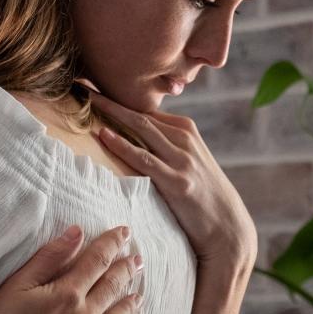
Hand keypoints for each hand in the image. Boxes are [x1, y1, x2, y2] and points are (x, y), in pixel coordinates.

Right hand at [0, 225, 142, 313]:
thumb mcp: (16, 285)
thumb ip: (50, 258)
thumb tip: (78, 232)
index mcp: (67, 294)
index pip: (97, 261)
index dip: (113, 244)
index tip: (125, 232)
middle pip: (112, 289)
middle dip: (126, 271)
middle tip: (139, 261)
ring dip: (129, 306)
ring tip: (139, 296)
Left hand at [90, 92, 257, 271]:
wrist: (227, 227)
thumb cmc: (202, 193)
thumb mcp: (189, 159)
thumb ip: (167, 144)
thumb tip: (135, 134)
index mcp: (186, 129)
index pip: (145, 109)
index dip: (118, 98)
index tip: (93, 88)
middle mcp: (185, 139)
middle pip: (140, 113)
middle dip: (110, 99)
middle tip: (84, 86)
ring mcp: (182, 159)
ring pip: (141, 128)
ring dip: (112, 113)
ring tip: (88, 101)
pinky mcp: (177, 181)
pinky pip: (144, 158)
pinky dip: (122, 145)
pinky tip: (104, 135)